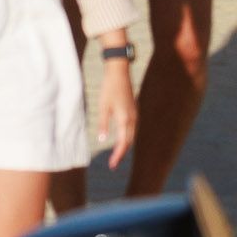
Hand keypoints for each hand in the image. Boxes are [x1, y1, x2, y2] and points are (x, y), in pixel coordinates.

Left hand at [92, 49, 139, 164]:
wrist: (119, 71)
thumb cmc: (109, 88)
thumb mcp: (103, 106)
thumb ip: (103, 124)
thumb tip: (102, 140)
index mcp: (125, 119)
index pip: (123, 143)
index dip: (118, 155)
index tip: (112, 165)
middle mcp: (132, 118)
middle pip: (129, 141)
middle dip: (121, 153)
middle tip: (113, 164)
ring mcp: (134, 114)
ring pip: (132, 135)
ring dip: (125, 146)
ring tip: (117, 154)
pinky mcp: (133, 109)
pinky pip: (132, 128)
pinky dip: (127, 137)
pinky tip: (122, 138)